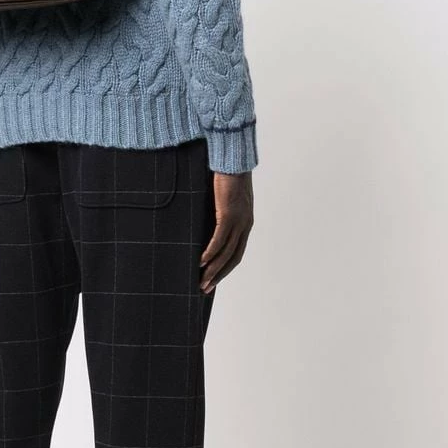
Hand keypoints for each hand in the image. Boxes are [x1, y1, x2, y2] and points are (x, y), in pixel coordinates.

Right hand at [199, 171, 253, 293]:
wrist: (233, 158)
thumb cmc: (226, 176)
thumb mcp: (223, 200)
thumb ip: (217, 214)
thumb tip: (202, 224)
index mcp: (245, 223)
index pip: (236, 253)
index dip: (225, 269)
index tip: (213, 281)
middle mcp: (245, 225)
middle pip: (233, 258)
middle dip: (218, 275)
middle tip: (204, 289)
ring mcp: (238, 220)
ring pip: (226, 252)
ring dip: (213, 269)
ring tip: (201, 281)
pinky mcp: (229, 214)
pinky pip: (219, 239)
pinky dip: (210, 252)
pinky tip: (201, 262)